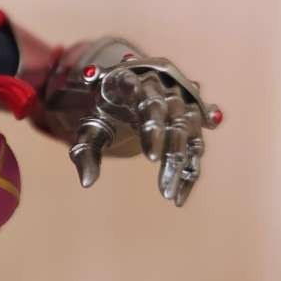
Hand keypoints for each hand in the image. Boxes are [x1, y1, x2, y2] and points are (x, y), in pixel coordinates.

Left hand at [68, 49, 222, 206]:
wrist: (127, 85)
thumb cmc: (107, 105)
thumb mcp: (91, 123)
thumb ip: (85, 149)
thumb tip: (87, 183)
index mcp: (136, 82)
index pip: (148, 103)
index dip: (153, 129)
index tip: (151, 159)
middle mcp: (165, 90)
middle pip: (175, 121)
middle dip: (170, 154)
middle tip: (162, 188)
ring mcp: (182, 103)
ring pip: (189, 134)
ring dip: (181, 166)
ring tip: (167, 195)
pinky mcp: (192, 120)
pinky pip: (196, 147)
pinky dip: (189, 172)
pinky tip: (179, 198)